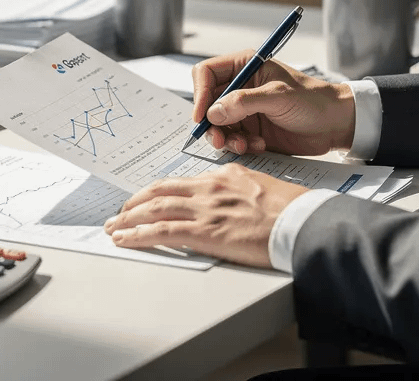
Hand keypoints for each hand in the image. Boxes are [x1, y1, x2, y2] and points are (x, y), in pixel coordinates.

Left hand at [103, 164, 309, 267]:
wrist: (303, 222)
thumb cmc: (294, 211)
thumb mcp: (263, 189)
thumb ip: (240, 192)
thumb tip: (230, 202)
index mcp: (224, 177)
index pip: (181, 182)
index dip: (158, 191)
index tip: (145, 199)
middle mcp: (210, 188)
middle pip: (161, 191)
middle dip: (136, 203)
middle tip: (120, 212)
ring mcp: (206, 209)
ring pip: (155, 209)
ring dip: (129, 219)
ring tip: (114, 227)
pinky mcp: (205, 232)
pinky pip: (161, 232)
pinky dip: (138, 235)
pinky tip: (125, 240)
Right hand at [192, 51, 356, 155]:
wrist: (336, 124)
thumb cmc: (313, 100)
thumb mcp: (278, 97)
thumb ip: (244, 102)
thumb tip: (212, 112)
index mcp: (244, 67)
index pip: (206, 74)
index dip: (199, 94)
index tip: (203, 116)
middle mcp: (240, 87)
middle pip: (207, 103)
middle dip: (211, 123)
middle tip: (220, 140)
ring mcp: (244, 110)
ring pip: (217, 125)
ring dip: (227, 138)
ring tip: (245, 145)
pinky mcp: (251, 130)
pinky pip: (232, 139)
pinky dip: (240, 146)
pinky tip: (259, 146)